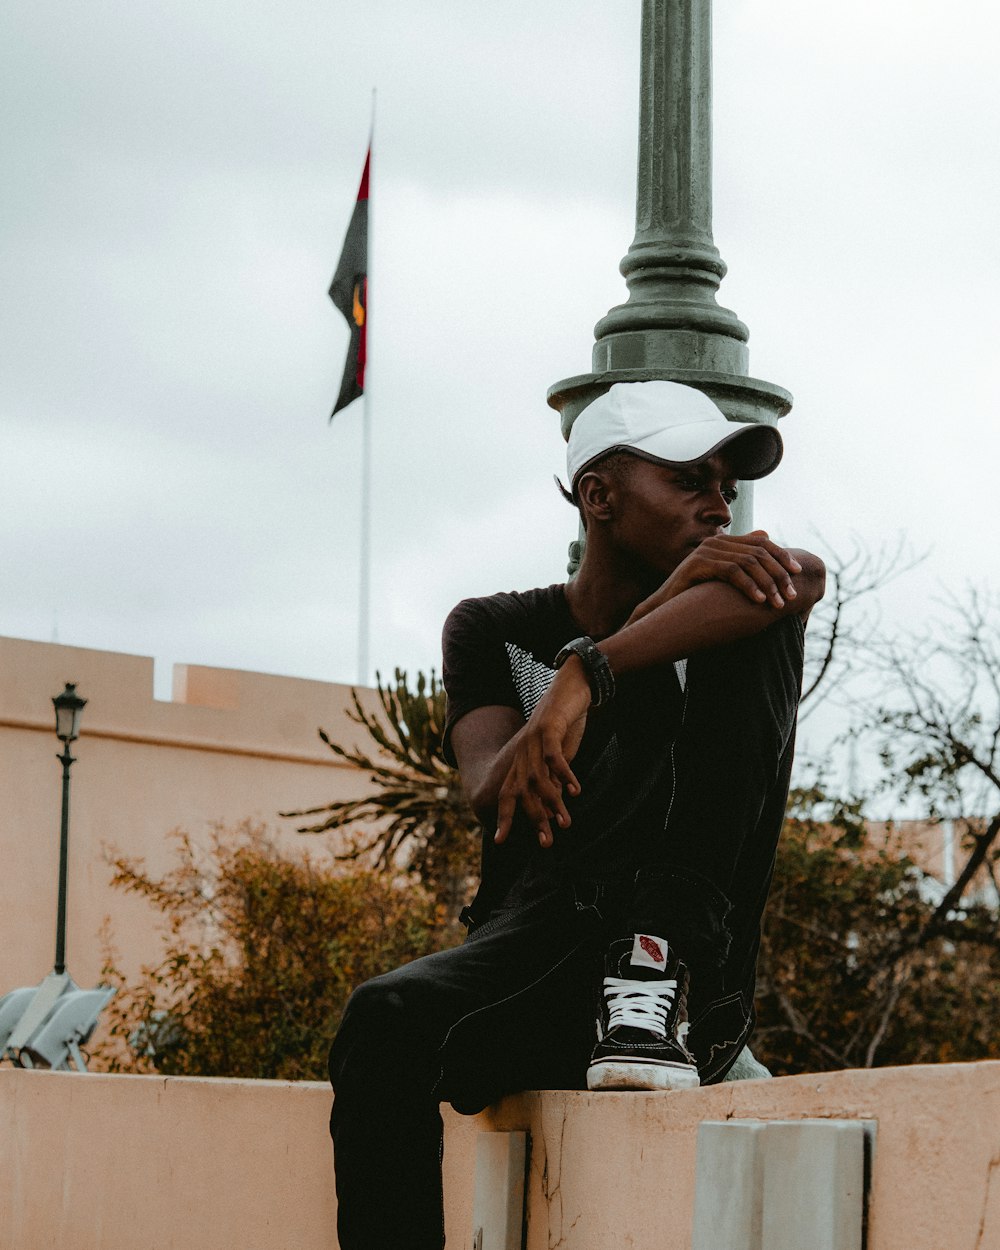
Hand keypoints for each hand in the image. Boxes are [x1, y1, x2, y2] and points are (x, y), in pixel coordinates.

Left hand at [494, 658, 590, 848]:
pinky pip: (554, 757)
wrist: (572, 687)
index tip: (500, 840)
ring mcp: (533, 740)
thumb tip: (553, 807)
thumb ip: (553, 779)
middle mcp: (522, 752)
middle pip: (521, 791)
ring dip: (552, 802)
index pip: (507, 793)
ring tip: (566, 822)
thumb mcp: (559, 757)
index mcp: (522, 760)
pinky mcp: (549, 728)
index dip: (504, 816)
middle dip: (532, 819)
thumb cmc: (566, 724)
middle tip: (546, 843)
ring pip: (537, 778)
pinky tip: (576, 790)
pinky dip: (564, 774)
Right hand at [627, 531, 802, 622]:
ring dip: (767, 583)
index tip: (797, 573)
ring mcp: (705, 552)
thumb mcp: (723, 578)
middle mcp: (715, 542)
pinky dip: (748, 586)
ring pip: (748, 562)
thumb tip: (766, 534)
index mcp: (724, 542)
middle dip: (778, 574)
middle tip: (790, 595)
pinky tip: (758, 601)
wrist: (664, 609)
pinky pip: (731, 572)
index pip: (761, 542)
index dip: (782, 555)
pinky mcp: (697, 564)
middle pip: (758, 552)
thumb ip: (742, 559)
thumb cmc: (696, 596)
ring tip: (777, 603)